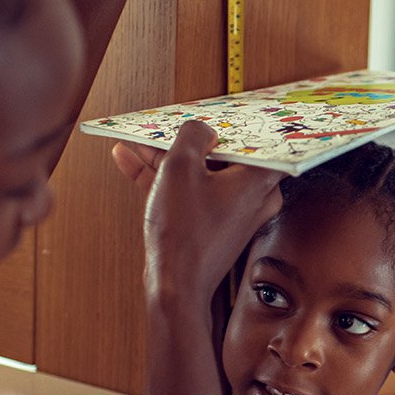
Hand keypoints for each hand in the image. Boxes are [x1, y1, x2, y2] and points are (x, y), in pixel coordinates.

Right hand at [139, 122, 282, 304]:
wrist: (174, 285)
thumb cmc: (183, 232)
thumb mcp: (180, 167)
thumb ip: (192, 136)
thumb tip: (200, 131)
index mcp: (260, 179)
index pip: (262, 139)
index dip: (242, 122)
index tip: (230, 109)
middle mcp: (255, 197)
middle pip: (224, 155)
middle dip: (192, 141)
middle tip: (169, 125)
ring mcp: (235, 213)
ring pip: (203, 174)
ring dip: (169, 158)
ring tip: (139, 141)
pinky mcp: (214, 225)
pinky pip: (193, 193)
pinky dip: (166, 179)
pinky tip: (132, 160)